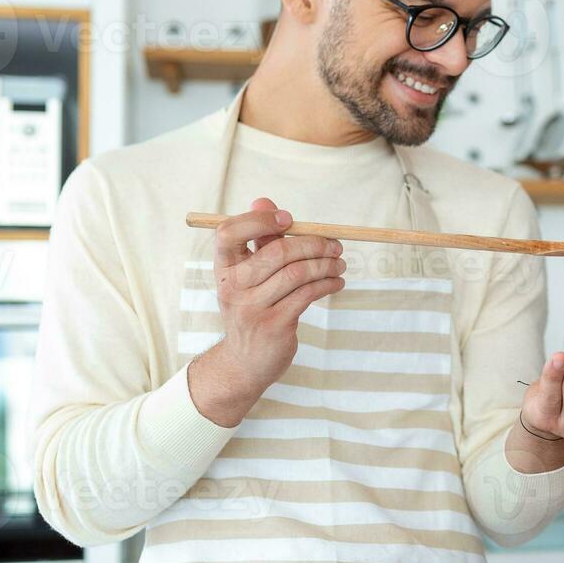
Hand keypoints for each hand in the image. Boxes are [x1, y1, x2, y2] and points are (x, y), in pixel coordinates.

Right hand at [187, 197, 345, 425]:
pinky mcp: (274, 325)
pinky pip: (307, 295)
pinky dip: (328, 284)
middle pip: (277, 252)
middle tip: (335, 244)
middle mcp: (233, 287)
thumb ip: (257, 240)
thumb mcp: (247, 276)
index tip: (289, 219)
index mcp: (223, 268)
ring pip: (297, 273)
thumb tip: (264, 200)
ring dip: (326, 265)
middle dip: (313, 244)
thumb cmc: (252, 309)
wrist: (245, 362)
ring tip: (340, 263)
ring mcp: (252, 308)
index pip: (229, 233)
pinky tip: (336, 282)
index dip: (259, 220)